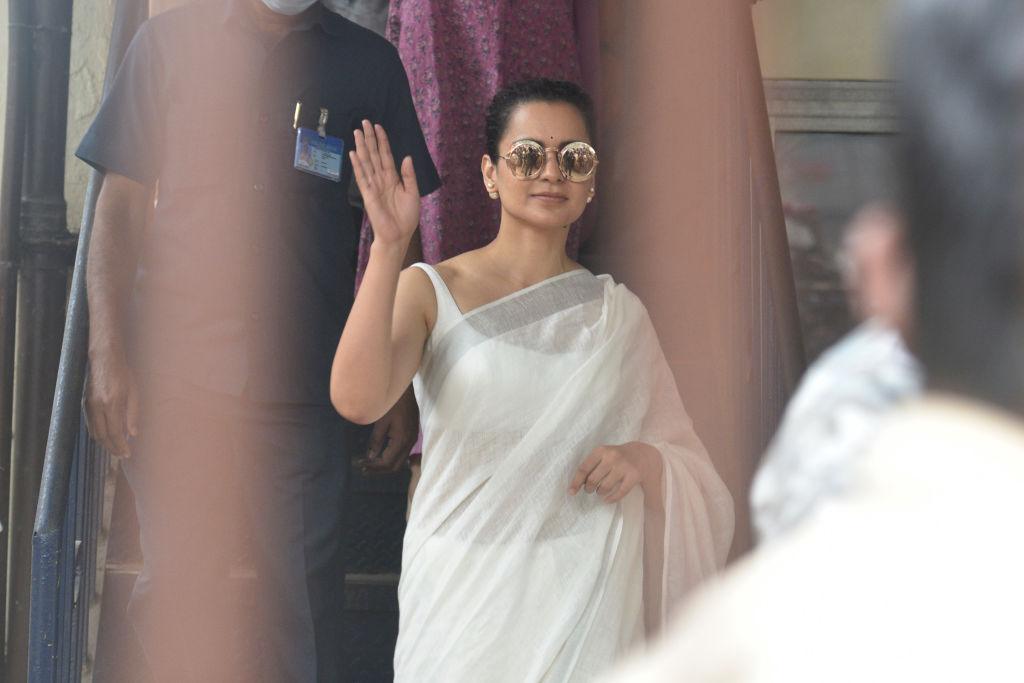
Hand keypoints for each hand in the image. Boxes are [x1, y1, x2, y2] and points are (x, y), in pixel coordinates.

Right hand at [84, 350, 139, 457]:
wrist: (104, 359)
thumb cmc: (123, 374)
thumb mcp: (134, 392)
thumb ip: (133, 414)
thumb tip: (132, 435)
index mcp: (112, 403)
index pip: (115, 433)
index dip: (121, 446)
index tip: (128, 454)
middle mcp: (97, 406)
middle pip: (103, 436)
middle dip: (112, 448)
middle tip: (122, 455)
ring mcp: (88, 405)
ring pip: (94, 432)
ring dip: (104, 444)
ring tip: (116, 449)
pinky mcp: (84, 404)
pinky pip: (90, 425)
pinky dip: (98, 434)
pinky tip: (106, 437)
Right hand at [350, 120, 419, 246]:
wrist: (399, 235)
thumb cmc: (406, 217)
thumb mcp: (413, 193)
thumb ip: (409, 176)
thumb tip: (406, 157)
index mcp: (393, 178)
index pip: (386, 155)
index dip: (383, 141)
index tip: (378, 127)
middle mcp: (381, 179)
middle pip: (374, 154)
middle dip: (370, 138)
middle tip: (364, 122)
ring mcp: (373, 186)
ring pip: (367, 162)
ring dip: (362, 147)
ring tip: (357, 132)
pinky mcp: (368, 194)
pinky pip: (362, 177)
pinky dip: (358, 165)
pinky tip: (354, 153)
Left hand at [357, 386, 419, 473]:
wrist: (404, 388)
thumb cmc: (391, 402)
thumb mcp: (380, 421)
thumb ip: (376, 441)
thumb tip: (371, 457)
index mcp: (402, 440)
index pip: (388, 462)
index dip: (374, 467)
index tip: (361, 466)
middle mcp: (410, 442)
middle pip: (396, 466)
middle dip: (379, 470)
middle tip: (364, 468)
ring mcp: (413, 438)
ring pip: (400, 460)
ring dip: (385, 464)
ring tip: (370, 463)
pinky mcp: (412, 434)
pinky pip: (403, 452)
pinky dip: (392, 457)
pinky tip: (382, 454)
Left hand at [569, 443, 657, 503]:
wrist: (643, 453)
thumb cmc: (618, 456)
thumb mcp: (604, 454)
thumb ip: (592, 465)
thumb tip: (577, 483)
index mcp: (601, 450)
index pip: (583, 469)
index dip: (576, 482)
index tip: (571, 492)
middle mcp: (612, 457)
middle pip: (592, 480)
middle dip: (589, 488)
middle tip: (591, 489)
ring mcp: (623, 466)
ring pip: (604, 487)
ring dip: (600, 492)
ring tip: (600, 491)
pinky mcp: (634, 476)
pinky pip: (619, 493)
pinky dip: (611, 499)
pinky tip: (607, 500)